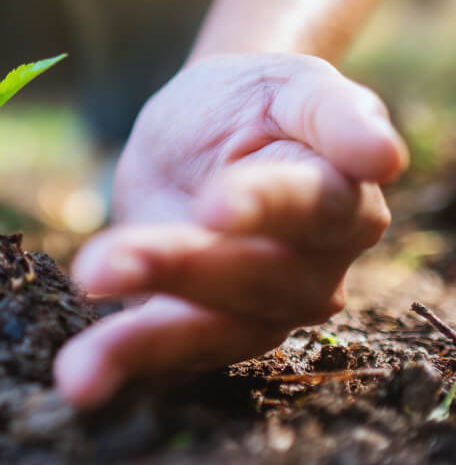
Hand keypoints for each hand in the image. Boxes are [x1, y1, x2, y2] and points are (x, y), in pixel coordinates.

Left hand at [54, 54, 406, 407]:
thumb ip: (334, 111)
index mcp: (338, 202)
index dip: (262, 207)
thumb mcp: (288, 85)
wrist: (202, 126)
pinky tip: (81, 380)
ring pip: (206, 331)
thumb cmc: (255, 104)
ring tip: (80, 371)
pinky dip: (120, 365)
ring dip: (140, 344)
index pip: (307, 207)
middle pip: (247, 278)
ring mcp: (253, 311)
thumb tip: (383, 155)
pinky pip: (164, 352)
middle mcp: (306, 271)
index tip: (214, 208)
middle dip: (174, 270)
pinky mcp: (197, 327)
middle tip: (100, 266)